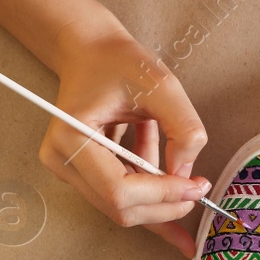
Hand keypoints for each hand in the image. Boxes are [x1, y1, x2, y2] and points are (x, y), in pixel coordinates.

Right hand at [40, 17, 211, 256]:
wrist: (91, 51)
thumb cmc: (119, 62)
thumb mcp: (162, 85)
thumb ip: (183, 129)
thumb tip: (186, 175)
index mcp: (70, 136)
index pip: (119, 190)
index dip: (162, 196)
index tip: (196, 187)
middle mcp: (60, 160)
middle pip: (119, 208)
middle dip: (163, 207)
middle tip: (198, 193)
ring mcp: (66, 169)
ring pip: (121, 208)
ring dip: (157, 197)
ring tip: (182, 170)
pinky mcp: (78, 172)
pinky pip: (119, 194)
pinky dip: (147, 186)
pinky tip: (160, 160)